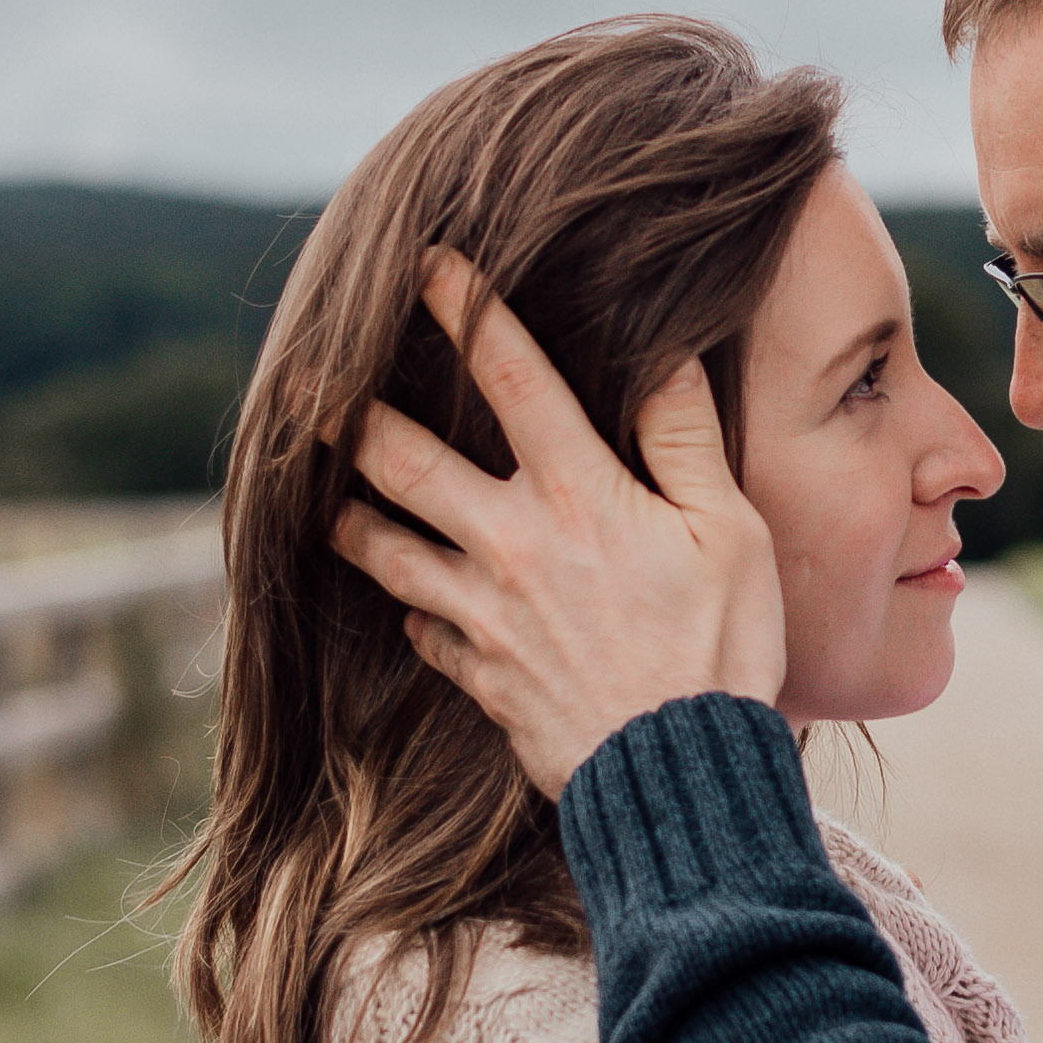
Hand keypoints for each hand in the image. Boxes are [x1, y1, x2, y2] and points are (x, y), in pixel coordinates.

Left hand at [329, 251, 787, 795]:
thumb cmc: (720, 650)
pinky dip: (413, 614)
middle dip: (353, 417)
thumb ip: (687, 442)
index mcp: (579, 494)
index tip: (427, 264)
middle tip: (313, 388)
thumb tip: (663, 358)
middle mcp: (512, 543)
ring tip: (328, 499)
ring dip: (352, 519)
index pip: (512, 376)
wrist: (678, 778)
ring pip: (387, 548)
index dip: (466, 309)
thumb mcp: (730, 533)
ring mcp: (485, 612)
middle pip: (405, 461)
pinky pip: (425, 632)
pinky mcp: (480, 675)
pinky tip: (408, 609)